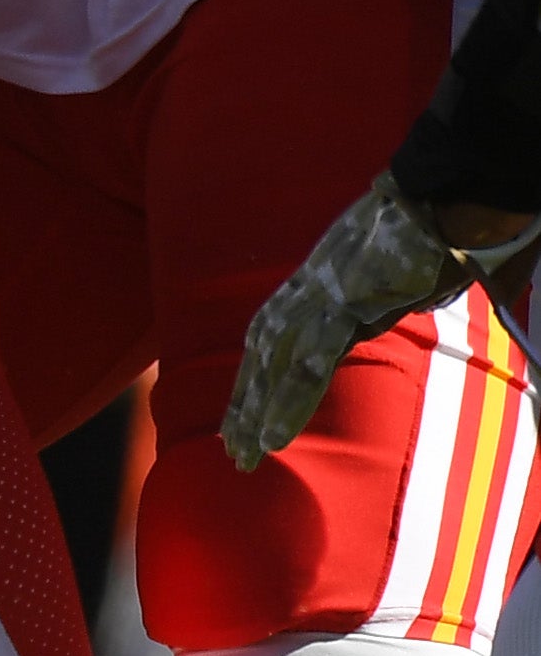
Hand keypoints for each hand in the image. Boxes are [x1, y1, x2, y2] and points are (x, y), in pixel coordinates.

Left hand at [229, 176, 494, 467]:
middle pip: (262, 361)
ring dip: (259, 413)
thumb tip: (367, 320)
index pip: (269, 346)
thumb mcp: (377, 279)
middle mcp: (302, 298)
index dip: (254, 385)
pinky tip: (274, 433)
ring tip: (246, 453)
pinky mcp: (343, 308)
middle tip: (231, 452)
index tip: (241, 421)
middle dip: (246, 407)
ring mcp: (318, 303)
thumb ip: (364, 307)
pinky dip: (289, 399)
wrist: (424, 201)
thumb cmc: (409, 238)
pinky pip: (310, 363)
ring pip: (275, 369)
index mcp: (307, 292)